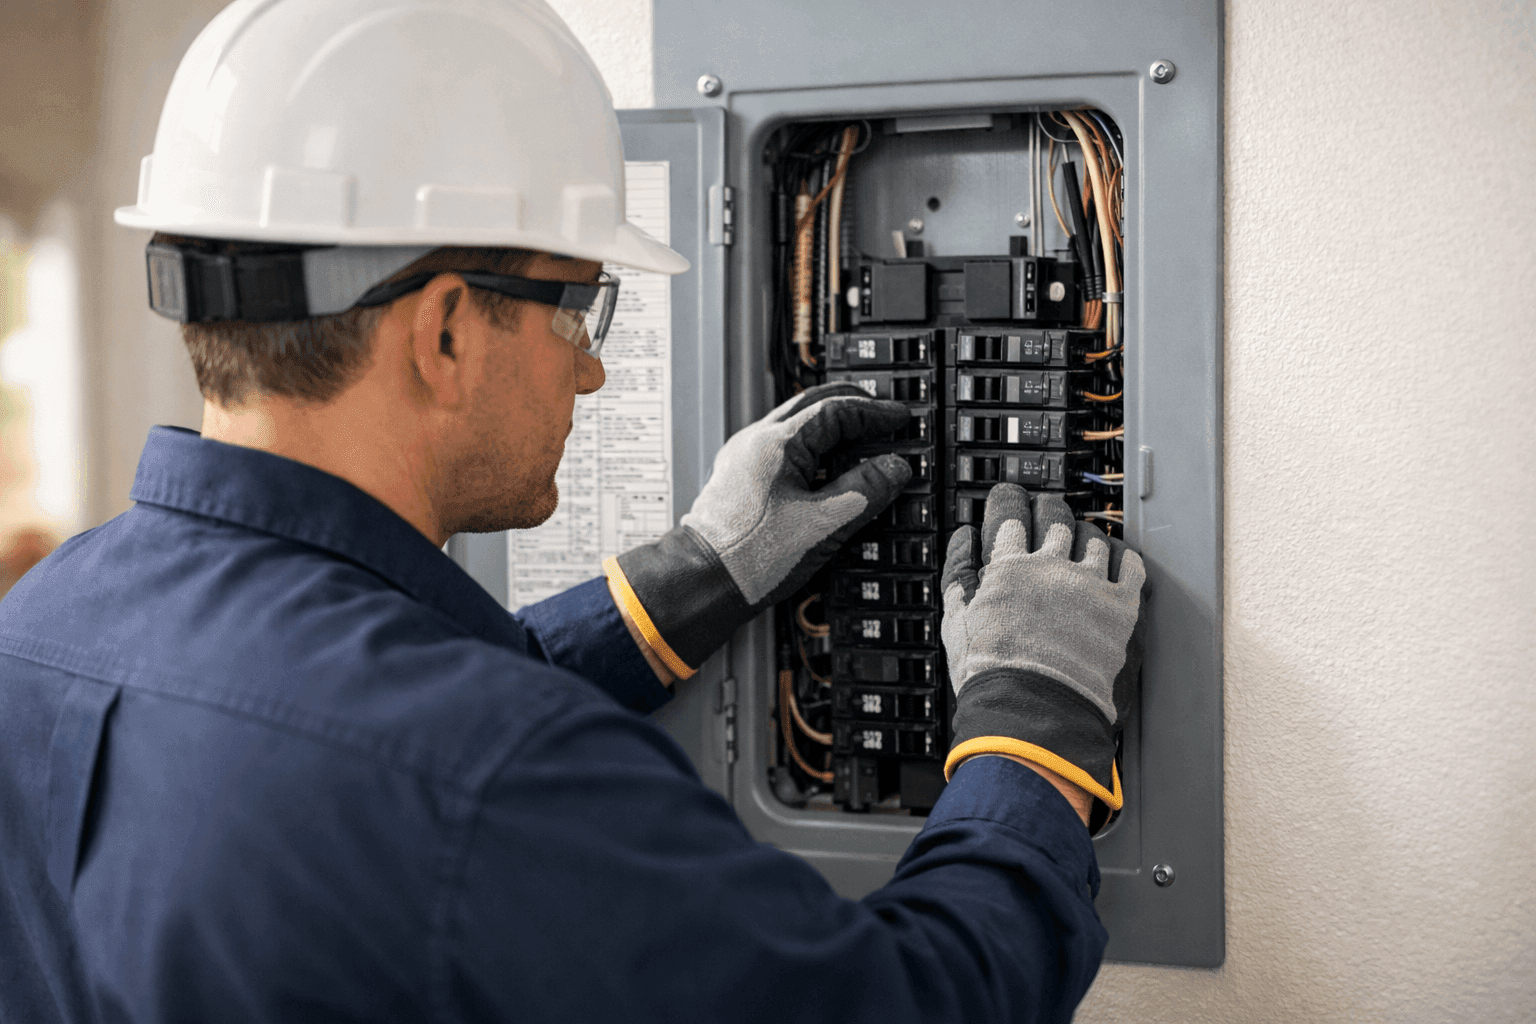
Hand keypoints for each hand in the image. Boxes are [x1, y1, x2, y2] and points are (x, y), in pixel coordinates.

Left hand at [606, 383, 911, 677]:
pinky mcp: (740, 481)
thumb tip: (894, 468)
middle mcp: (756, 442)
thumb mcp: (823, 524)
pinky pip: (782, 449)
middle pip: (811, 405)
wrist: (702, 582)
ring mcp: (744, 460)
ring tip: (859, 440)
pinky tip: (824, 470)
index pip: (836, 410)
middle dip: (851, 406)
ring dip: (830, 426)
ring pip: (794, 425)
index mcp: (777, 443)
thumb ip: (865, 492)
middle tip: (881, 415)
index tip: (899, 418)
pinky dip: (812, 448)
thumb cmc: (750, 557)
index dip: (873, 413)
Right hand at [941, 484, 1145, 823]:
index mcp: (1008, 568)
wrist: (1034, 712)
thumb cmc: (992, 675)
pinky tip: (1118, 561)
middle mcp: (1050, 567)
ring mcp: (1089, 585)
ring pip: (1093, 538)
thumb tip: (964, 540)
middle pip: (1055, 519)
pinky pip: (1131, 566)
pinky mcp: (1121, 607)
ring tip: (1082, 542)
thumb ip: (958, 573)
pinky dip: (1124, 558)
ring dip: (1086, 535)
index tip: (1011, 502)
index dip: (1009, 504)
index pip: (1010, 517)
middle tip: (1047, 514)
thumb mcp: (955, 621)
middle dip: (1049, 511)